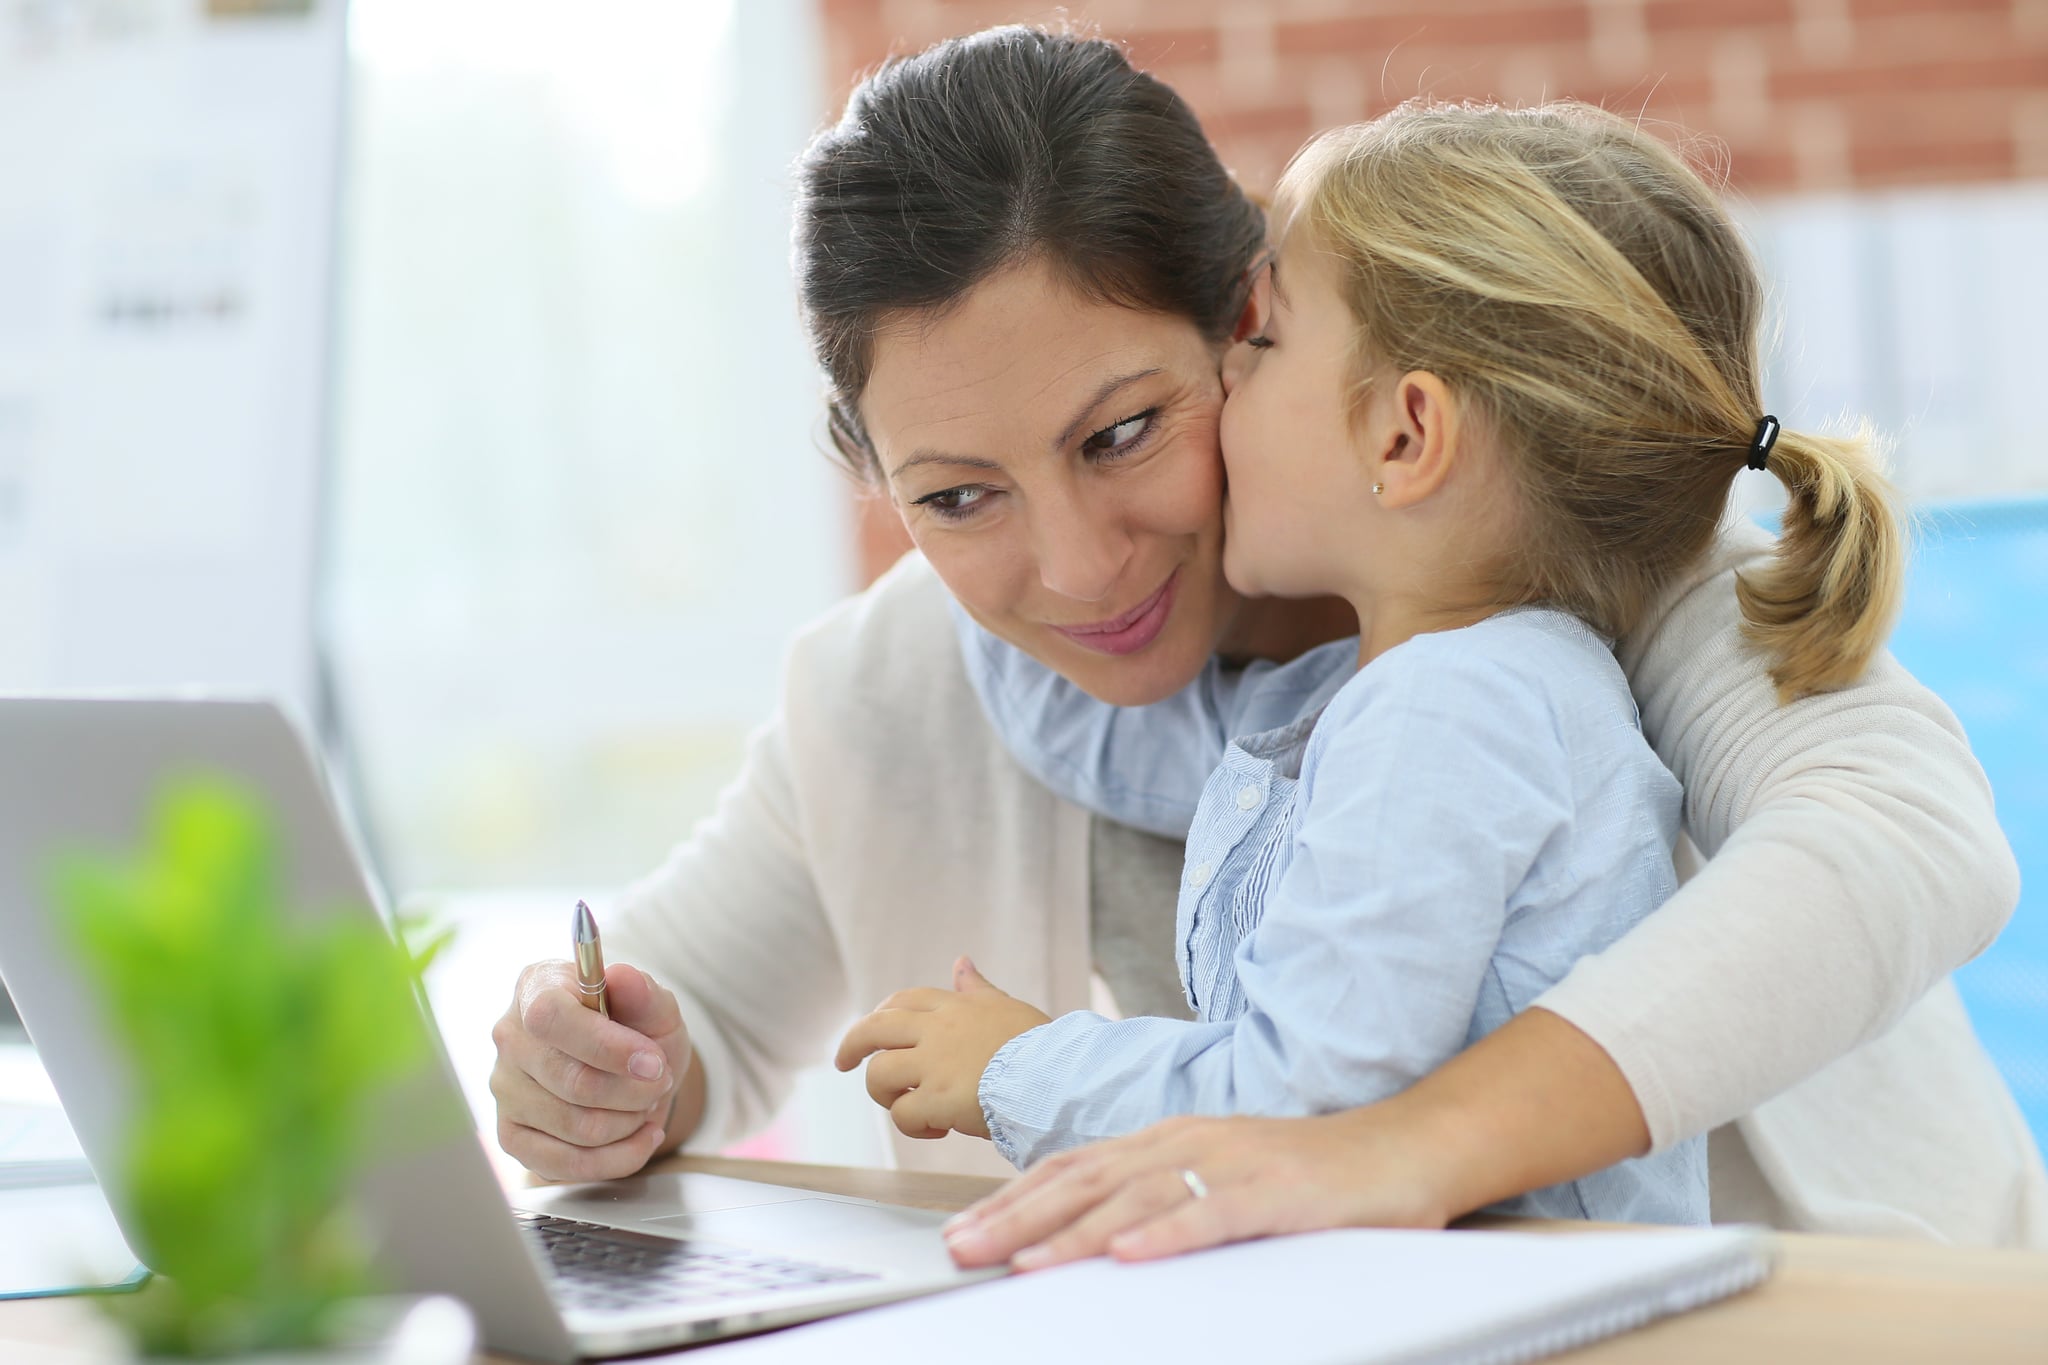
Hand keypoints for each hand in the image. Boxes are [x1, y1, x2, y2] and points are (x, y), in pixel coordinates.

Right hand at [490, 959, 691, 1180]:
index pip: (551, 1018)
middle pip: (572, 1082)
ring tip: (646, 1103)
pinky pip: (566, 1165)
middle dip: (634, 1091)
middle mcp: (509, 1038)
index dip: (606, 1047)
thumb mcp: (653, 1005)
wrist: (631, 1069)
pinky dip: (618, 1157)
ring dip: (630, 1121)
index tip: (653, 1063)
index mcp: (536, 988)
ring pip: (577, 1127)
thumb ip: (642, 991)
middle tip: (660, 1081)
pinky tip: (641, 1136)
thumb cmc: (635, 1028)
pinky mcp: (511, 1136)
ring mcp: (505, 1090)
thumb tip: (621, 976)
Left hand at [834, 957, 1050, 1140]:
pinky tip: (937, 1130)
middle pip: (873, 1029)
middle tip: (843, 1064)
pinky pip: (902, 1115)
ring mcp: (934, 1065)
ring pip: (879, 1074)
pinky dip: (912, 1126)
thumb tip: (962, 960)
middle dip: (851, 1045)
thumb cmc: (1040, 1046)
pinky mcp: (937, 1099)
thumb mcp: (1005, 1007)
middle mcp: (937, 1031)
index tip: (871, 1031)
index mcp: (955, 1009)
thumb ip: (977, 989)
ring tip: (908, 1106)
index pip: (903, 1001)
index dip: (880, 1014)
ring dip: (885, 1094)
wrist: (1057, 1075)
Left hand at [941, 1107, 1454, 1270]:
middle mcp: (1190, 1141)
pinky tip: (1131, 1256)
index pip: (1075, 1168)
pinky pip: (1213, 1215)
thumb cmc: (1311, 1173)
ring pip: (1138, 1199)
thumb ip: (1160, 1196)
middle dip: (1018, 1218)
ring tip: (1025, 1262)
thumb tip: (1093, 1234)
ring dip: (1074, 1232)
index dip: (1013, 1200)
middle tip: (965, 1250)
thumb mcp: (1219, 1177)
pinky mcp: (1279, 1194)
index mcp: (1171, 1137)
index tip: (963, 1232)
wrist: (1405, 1147)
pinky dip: (1168, 1235)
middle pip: (1088, 1180)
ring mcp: (1233, 1164)